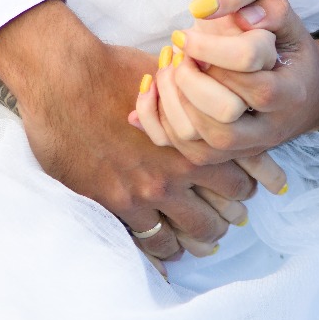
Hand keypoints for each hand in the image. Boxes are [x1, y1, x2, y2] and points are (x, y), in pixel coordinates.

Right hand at [0, 0, 255, 265]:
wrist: (65, 80)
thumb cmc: (114, 69)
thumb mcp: (168, 77)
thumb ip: (194, 101)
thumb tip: (213, 104)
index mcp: (200, 133)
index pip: (244, 172)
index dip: (253, 182)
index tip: (254, 189)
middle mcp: (182, 166)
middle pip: (227, 209)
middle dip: (231, 214)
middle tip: (228, 216)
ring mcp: (152, 189)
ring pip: (196, 232)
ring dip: (203, 238)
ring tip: (202, 239)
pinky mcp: (121, 204)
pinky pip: (155, 243)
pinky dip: (167, 250)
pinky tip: (170, 250)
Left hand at [130, 0, 318, 162]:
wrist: (307, 94)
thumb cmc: (287, 48)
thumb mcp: (284, 16)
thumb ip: (255, 2)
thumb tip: (209, 7)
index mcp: (289, 89)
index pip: (248, 67)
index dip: (211, 46)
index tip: (187, 31)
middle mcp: (270, 127)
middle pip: (223, 112)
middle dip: (191, 79)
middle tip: (179, 51)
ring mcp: (246, 148)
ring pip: (200, 139)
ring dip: (172, 99)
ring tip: (169, 66)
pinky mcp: (224, 158)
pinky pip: (182, 151)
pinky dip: (157, 120)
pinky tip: (155, 87)